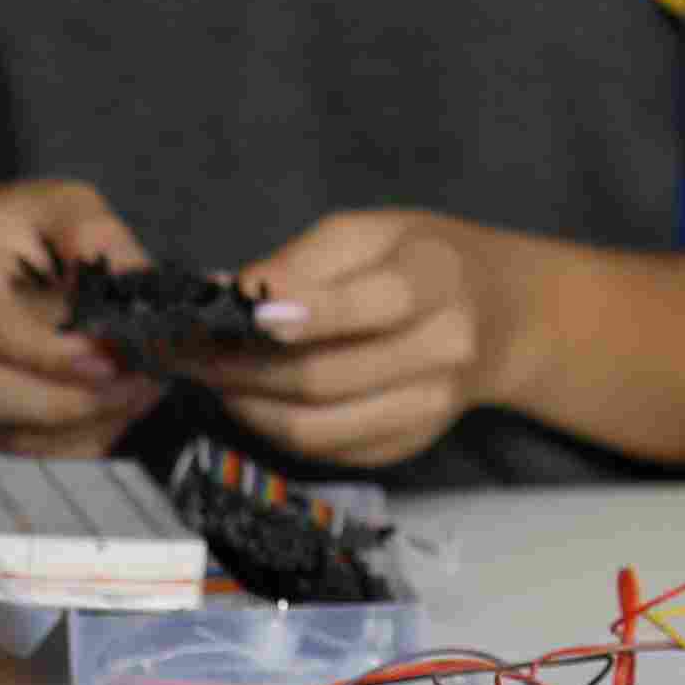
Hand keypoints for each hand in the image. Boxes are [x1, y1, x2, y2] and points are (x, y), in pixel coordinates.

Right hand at [0, 178, 167, 445]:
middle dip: (73, 401)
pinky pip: (17, 448)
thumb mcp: (68, 208)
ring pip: (2, 432)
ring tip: (139, 394)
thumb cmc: (28, 227)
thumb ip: (102, 242)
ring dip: (81, 426)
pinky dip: (74, 442)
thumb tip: (142, 290)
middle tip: (142, 383)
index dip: (50, 354)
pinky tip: (117, 413)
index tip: (111, 359)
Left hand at [192, 209, 516, 474]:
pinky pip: (323, 451)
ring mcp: (428, 408)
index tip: (240, 315)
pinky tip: (251, 398)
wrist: (496, 317)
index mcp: (436, 280)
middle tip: (188, 352)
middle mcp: (444, 351)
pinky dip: (272, 429)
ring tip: (210, 378)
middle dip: (241, 368)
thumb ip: (300, 263)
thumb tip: (229, 294)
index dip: (301, 315)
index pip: (367, 305)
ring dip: (245, 407)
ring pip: (313, 430)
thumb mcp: (367, 233)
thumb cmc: (418, 261)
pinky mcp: (406, 445)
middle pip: (323, 378)